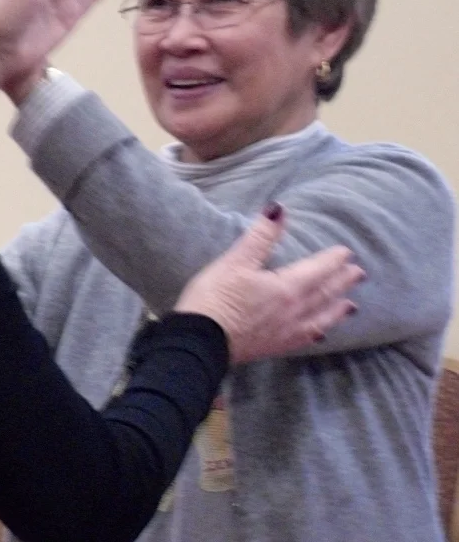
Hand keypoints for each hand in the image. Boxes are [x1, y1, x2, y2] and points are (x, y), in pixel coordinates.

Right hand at [174, 206, 362, 363]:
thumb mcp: (235, 261)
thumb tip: (279, 209)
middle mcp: (294, 312)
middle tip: (359, 274)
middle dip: (342, 283)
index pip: (317, 271)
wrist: (198, 342)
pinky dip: (318, 332)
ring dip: (336, 310)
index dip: (333, 260)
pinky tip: (319, 333)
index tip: (347, 252)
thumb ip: (260, 236)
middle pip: (324, 294)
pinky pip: (305, 338)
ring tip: (351, 305)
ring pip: (320, 318)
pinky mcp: (274, 347)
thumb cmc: (215, 298)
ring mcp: (285, 333)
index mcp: (286, 288)